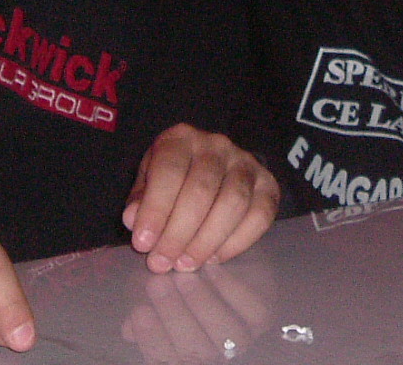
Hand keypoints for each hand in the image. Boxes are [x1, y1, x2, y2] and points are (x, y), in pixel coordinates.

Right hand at [121, 253, 276, 362]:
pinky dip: (231, 289)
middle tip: (157, 283)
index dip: (151, 339)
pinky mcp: (263, 314)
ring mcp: (243, 336)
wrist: (229, 260)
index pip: (165, 358)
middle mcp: (215, 352)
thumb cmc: (185, 279)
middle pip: (196, 350)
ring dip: (203, 304)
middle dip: (174, 317)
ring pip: (227, 335)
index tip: (138, 311)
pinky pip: (252, 309)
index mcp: (185, 353)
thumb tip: (128, 329)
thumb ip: (144, 309)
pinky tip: (211, 266)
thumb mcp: (162, 292)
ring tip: (183, 276)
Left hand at [122, 124, 279, 272]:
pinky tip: (215, 257)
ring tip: (186, 263)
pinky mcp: (268, 184)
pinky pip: (260, 215)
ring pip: (234, 202)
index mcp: (181, 138)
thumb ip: (140, 200)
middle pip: (202, 189)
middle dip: (179, 232)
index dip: (156, 209)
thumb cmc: (173, 178)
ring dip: (207, 240)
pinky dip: (238, 242)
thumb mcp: (148, 182)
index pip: (170, 170)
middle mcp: (217, 145)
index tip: (143, 243)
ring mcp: (247, 163)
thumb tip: (134, 218)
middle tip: (163, 262)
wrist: (212, 167)